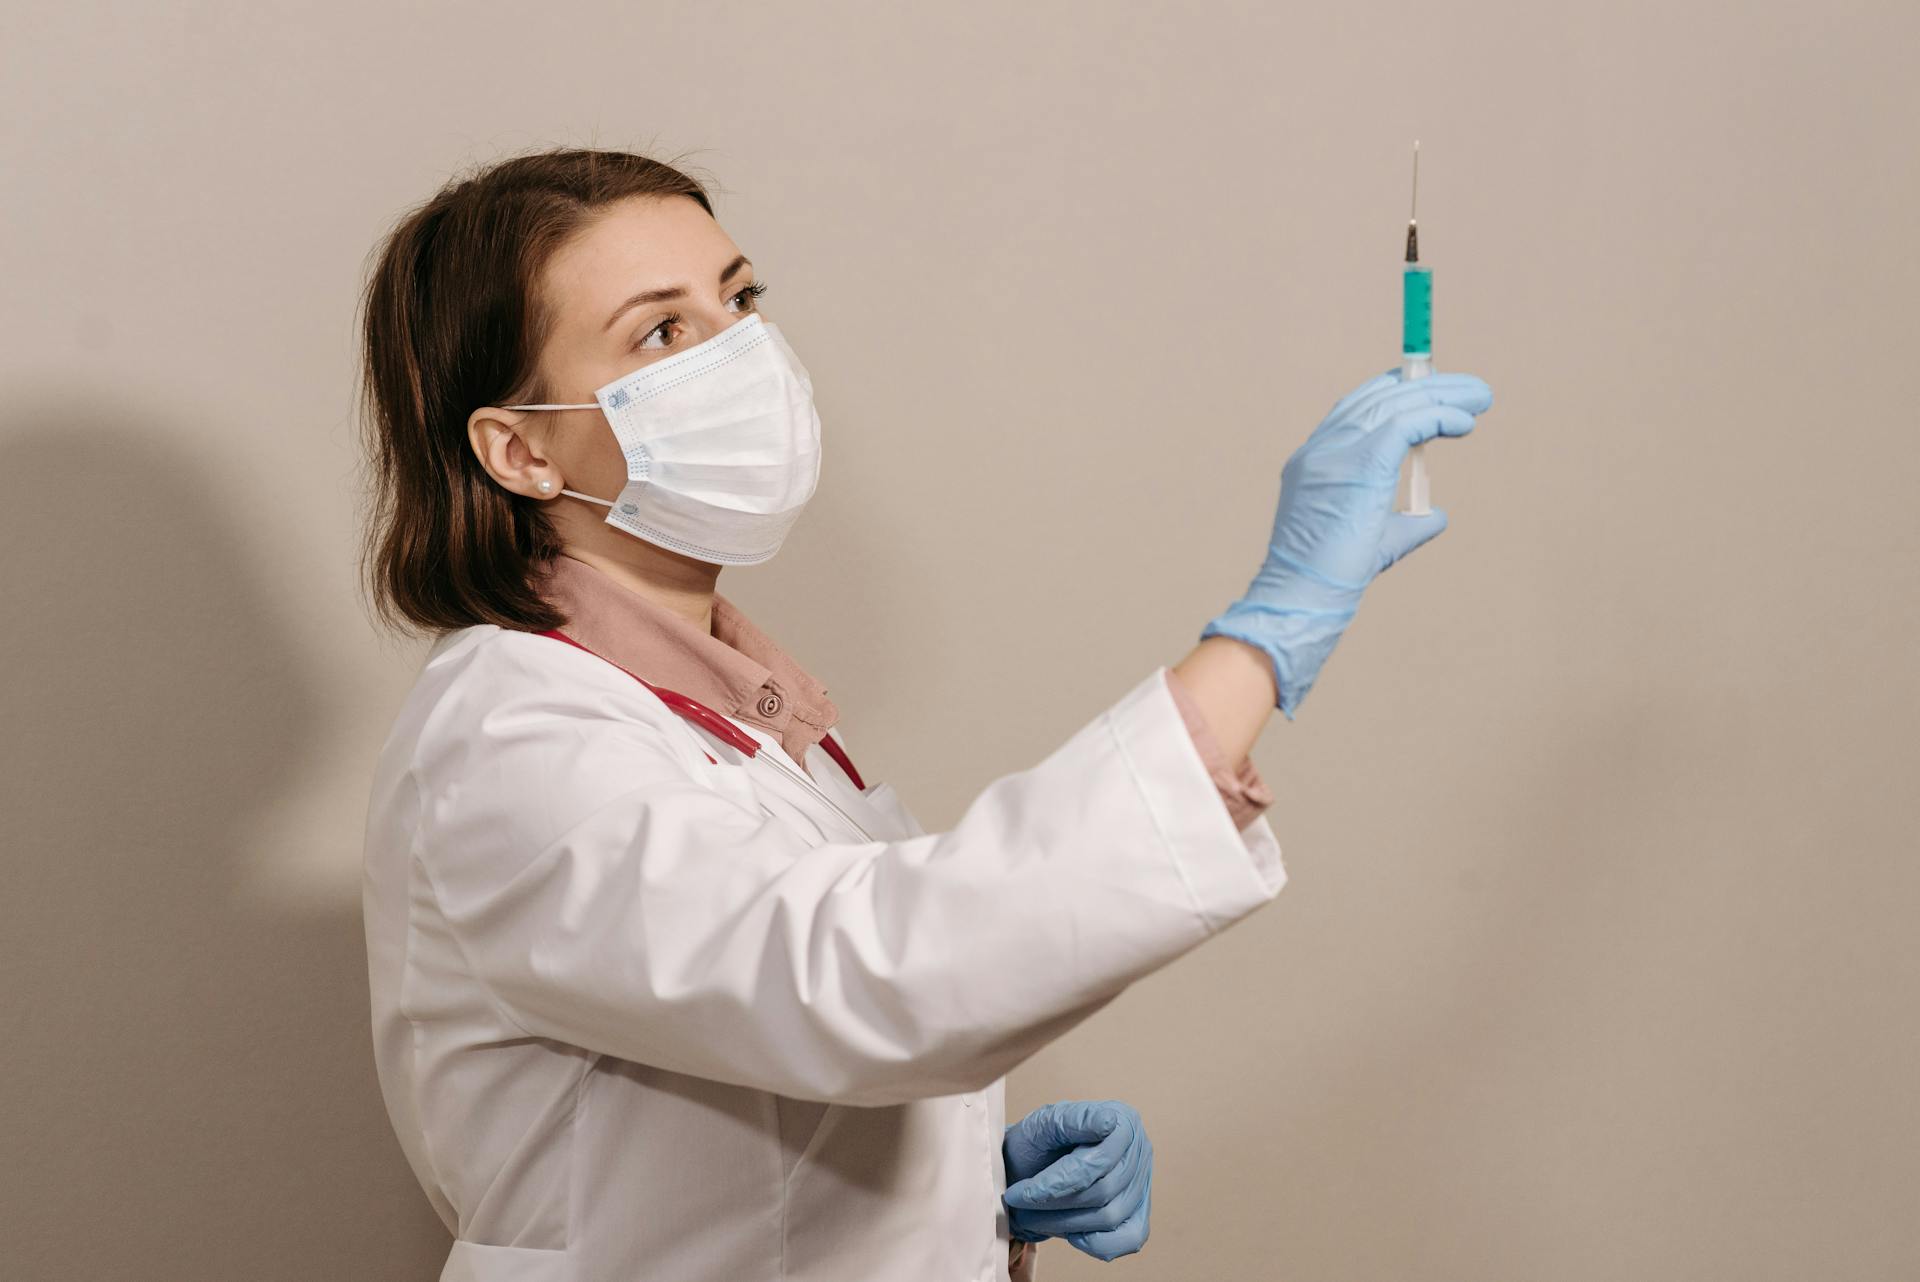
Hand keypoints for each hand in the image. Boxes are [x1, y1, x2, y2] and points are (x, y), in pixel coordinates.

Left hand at [1002, 1099, 1152, 1260]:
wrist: (1026, 1169)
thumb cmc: (1035, 1145)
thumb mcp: (1042, 1124)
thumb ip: (1073, 1119)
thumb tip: (1108, 1121)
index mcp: (1122, 1121)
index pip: (1097, 1161)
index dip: (1057, 1182)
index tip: (1020, 1194)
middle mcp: (1139, 1151)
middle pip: (1103, 1190)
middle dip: (1054, 1204)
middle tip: (1019, 1204)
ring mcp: (1141, 1184)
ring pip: (1110, 1216)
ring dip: (1064, 1223)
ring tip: (1033, 1216)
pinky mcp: (1138, 1215)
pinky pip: (1128, 1239)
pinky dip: (1094, 1242)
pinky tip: (1070, 1232)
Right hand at [1200, 367, 1493, 716]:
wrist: (1307, 591)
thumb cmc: (1335, 574)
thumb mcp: (1375, 540)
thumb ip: (1405, 523)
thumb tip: (1436, 516)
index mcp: (1314, 459)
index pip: (1356, 406)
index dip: (1394, 388)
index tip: (1430, 385)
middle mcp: (1322, 447)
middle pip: (1380, 396)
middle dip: (1429, 384)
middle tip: (1472, 389)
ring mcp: (1336, 450)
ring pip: (1396, 402)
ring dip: (1444, 395)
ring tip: (1482, 397)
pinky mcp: (1361, 461)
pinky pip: (1408, 423)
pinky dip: (1440, 417)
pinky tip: (1465, 423)